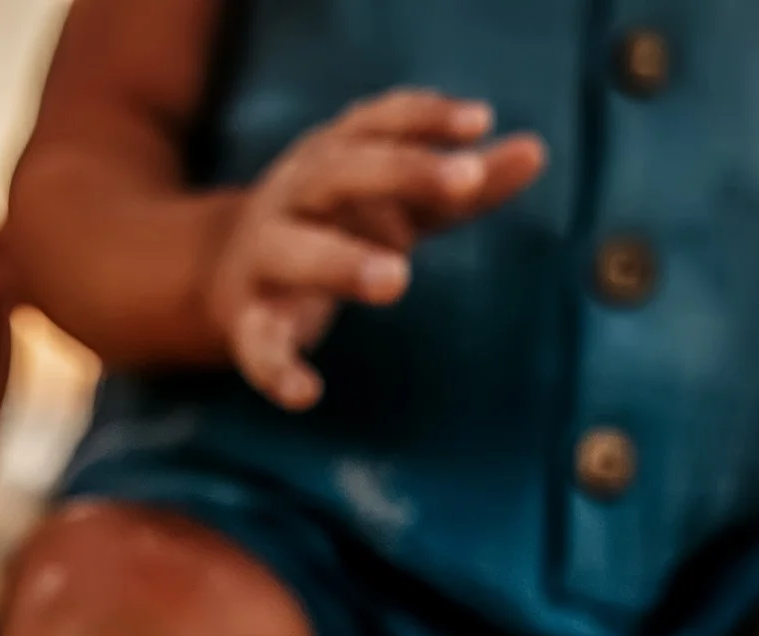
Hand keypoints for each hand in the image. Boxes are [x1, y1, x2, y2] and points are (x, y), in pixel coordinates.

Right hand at [206, 90, 546, 409]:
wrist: (222, 268)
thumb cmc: (336, 224)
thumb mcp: (397, 199)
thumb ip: (463, 186)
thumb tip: (536, 151)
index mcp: (331, 155)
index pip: (378, 123)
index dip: (425, 119)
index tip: (479, 122)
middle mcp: (293, 196)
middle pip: (339, 173)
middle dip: (400, 173)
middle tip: (465, 183)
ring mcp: (264, 256)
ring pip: (294, 252)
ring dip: (341, 261)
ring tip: (396, 279)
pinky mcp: (247, 320)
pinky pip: (258, 343)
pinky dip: (276, 369)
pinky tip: (305, 395)